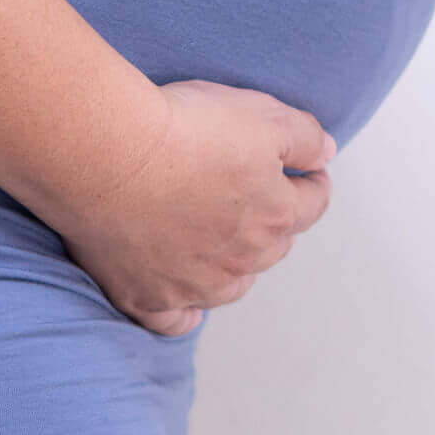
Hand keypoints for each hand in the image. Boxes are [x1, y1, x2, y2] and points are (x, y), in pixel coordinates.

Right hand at [49, 79, 335, 336]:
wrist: (108, 155)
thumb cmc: (183, 129)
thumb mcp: (262, 114)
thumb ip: (304, 137)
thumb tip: (326, 154)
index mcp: (275, 214)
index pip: (313, 203)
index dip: (312, 181)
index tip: (305, 170)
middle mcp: (242, 259)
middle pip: (274, 245)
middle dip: (272, 221)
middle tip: (251, 193)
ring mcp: (195, 284)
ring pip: (232, 284)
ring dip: (234, 264)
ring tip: (220, 239)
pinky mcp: (147, 296)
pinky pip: (175, 320)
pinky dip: (185, 311)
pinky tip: (186, 302)